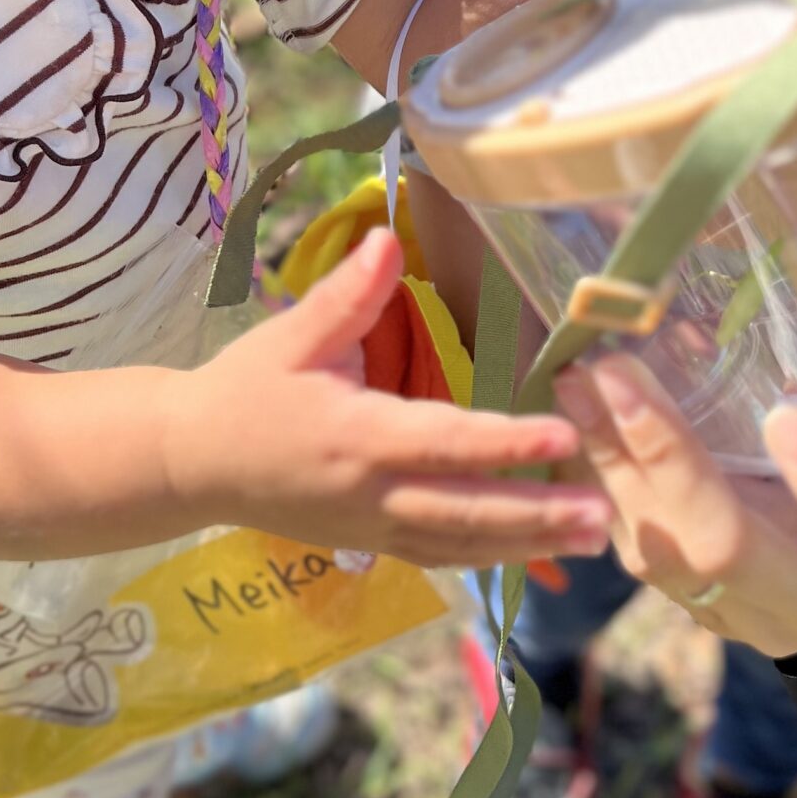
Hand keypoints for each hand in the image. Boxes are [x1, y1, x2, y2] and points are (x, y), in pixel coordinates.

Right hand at [178, 230, 613, 569]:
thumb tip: (389, 239)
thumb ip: (348, 293)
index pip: (445, 442)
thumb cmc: (244, 391)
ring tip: (596, 540)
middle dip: (538, 515)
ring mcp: (373, 528)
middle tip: (604, 515)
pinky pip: (440, 557)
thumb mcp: (291, 336)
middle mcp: (372, 493)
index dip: (506, 441)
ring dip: (529, 543)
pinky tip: (538, 554)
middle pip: (466, 511)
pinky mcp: (371, 543)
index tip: (564, 436)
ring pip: (461, 543)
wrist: (192, 464)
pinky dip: (490, 558)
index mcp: (357, 437)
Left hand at [555, 357, 796, 680]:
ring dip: (614, 467)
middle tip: (620, 375)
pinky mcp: (706, 615)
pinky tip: (577, 427)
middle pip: (732, 551)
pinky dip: (602, 487)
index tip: (787, 416)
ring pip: (668, 559)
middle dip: (670, 461)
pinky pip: (641, 558)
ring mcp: (755, 621)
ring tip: (577, 385)